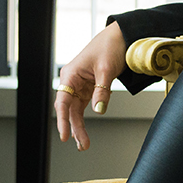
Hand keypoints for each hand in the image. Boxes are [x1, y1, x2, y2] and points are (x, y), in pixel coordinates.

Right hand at [54, 22, 127, 151]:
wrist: (119, 37)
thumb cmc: (109, 47)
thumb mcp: (106, 69)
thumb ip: (102, 91)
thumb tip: (99, 110)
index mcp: (70, 75)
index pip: (62, 101)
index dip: (62, 120)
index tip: (64, 135)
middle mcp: (71, 81)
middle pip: (68, 109)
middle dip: (74, 128)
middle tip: (82, 145)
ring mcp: (79, 85)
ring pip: (75, 111)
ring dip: (79, 127)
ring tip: (84, 144)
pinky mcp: (89, 88)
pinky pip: (83, 106)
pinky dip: (84, 118)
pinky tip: (83, 132)